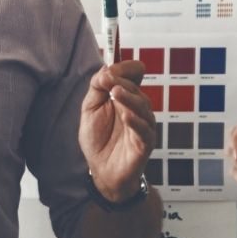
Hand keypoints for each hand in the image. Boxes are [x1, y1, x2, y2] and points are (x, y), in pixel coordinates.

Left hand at [79, 59, 154, 199]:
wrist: (102, 170)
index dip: (126, 69)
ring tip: (116, 93)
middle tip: (109, 80)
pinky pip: (144, 130)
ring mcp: (144, 125)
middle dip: (123, 82)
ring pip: (142, 107)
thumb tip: (105, 69)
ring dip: (129, 98)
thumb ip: (97, 89)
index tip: (112, 67)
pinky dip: (135, 121)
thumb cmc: (98, 139)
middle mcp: (138, 108)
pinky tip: (126, 116)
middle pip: (136, 90)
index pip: (133, 76)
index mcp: (126, 97)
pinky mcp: (145, 143)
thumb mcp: (91, 109)